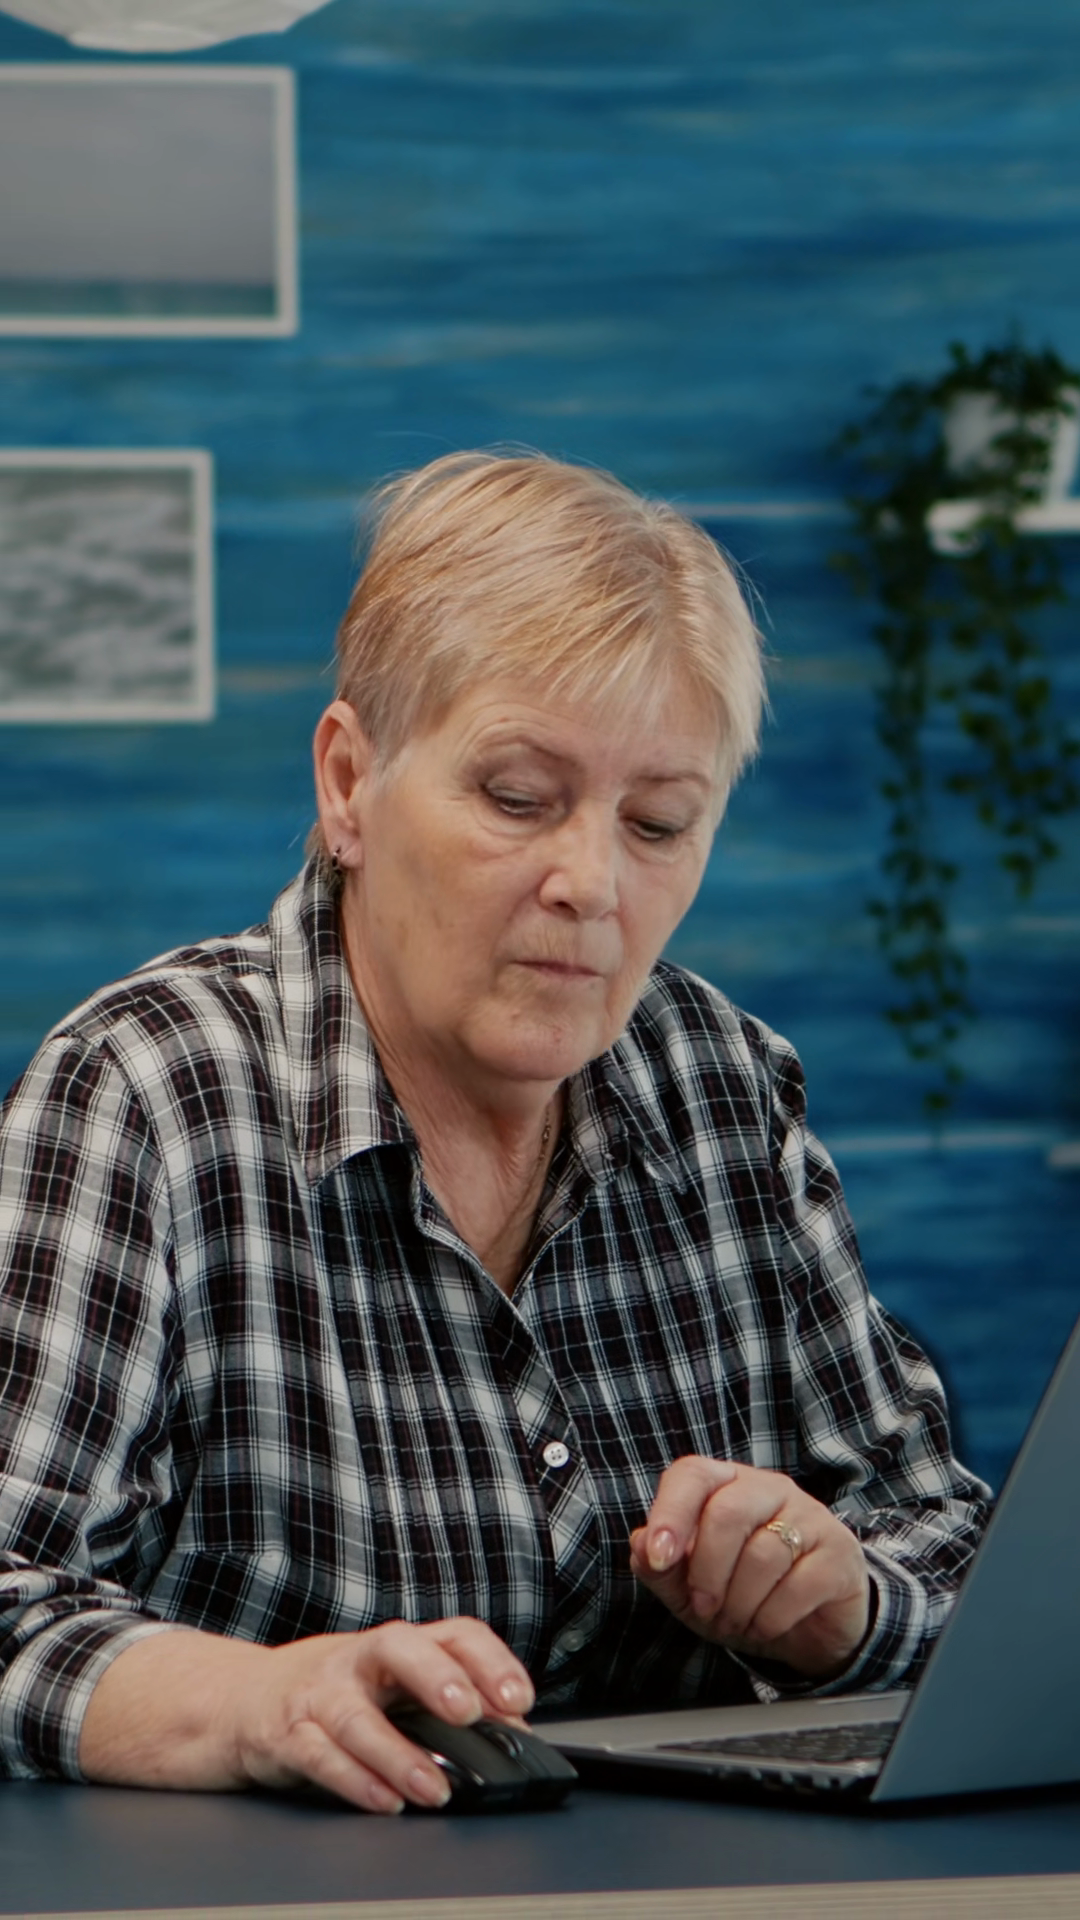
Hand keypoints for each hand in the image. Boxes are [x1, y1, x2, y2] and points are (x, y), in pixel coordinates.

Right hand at [80, 1616, 533, 1813]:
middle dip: (437, 1676)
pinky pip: (320, 1757)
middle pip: (400, 1647)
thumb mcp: (390, 1690)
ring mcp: (319, 1693)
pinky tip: (385, 1801)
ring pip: (358, 1716)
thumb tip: (512, 1736)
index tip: (519, 1698)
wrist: (241, 1702)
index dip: (490, 1660)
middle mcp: (358, 1660)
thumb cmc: (334, 1696)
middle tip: (470, 1711)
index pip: (452, 1633)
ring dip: (400, 1755)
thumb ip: (445, 1707)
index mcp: (396, 1648)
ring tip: (435, 1789)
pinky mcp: (286, 1733)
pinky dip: (355, 1781)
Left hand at [629, 1457, 870, 1678]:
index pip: (692, 1474)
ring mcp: (809, 1516)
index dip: (670, 1513)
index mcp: (726, 1486)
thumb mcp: (691, 1591)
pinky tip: (768, 1624)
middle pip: (726, 1513)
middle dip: (707, 1573)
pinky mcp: (839, 1551)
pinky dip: (772, 1618)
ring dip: (740, 1604)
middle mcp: (768, 1489)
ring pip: (763, 1554)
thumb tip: (638, 1545)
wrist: (811, 1629)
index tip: (657, 1557)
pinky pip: (798, 1584)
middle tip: (705, 1608)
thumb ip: (661, 1569)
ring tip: (739, 1620)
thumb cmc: (743, 1597)